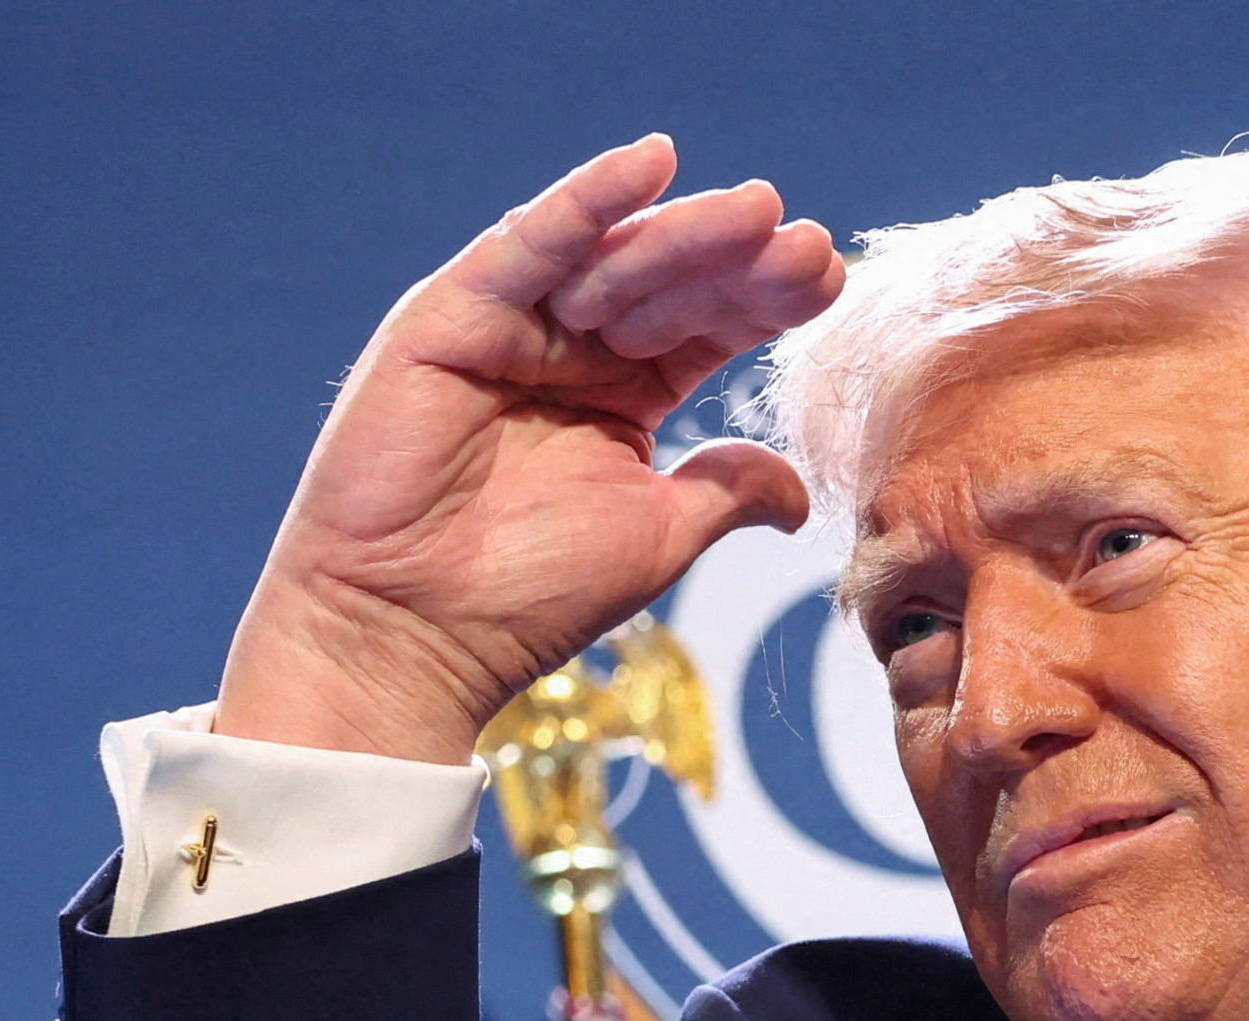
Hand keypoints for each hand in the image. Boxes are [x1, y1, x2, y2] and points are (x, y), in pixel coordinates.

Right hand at [212, 138, 846, 763]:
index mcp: (624, 395)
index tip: (832, 280)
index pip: (709, 328)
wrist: (417, 631)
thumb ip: (725, 492)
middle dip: (740, 262)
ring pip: (613, 260)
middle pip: (670, 285)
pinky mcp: (451, 315)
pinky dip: (587, 200)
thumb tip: (800, 487)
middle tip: (808, 243)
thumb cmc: (529, 593)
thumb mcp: (658, 536)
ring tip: (759, 209)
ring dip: (687, 231)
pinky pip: (528, 244)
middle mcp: (570, 349)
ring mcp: (512, 326)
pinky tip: (651, 161)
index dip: (767, 303)